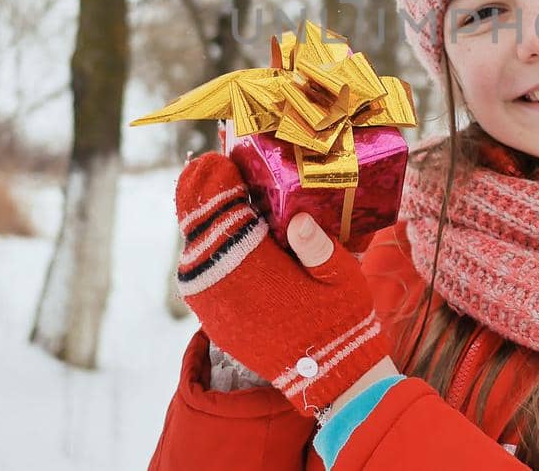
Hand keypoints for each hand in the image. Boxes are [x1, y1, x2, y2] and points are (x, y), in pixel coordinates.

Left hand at [174, 152, 393, 416]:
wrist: (331, 380)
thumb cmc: (342, 321)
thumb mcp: (343, 275)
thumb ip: (318, 245)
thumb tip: (297, 217)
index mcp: (255, 269)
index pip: (224, 214)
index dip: (218, 181)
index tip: (218, 158)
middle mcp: (225, 288)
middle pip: (201, 230)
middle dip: (205, 197)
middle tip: (214, 168)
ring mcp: (215, 309)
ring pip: (196, 254)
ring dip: (204, 226)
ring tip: (216, 199)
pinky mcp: (216, 324)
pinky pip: (200, 279)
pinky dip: (206, 255)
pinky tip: (221, 240)